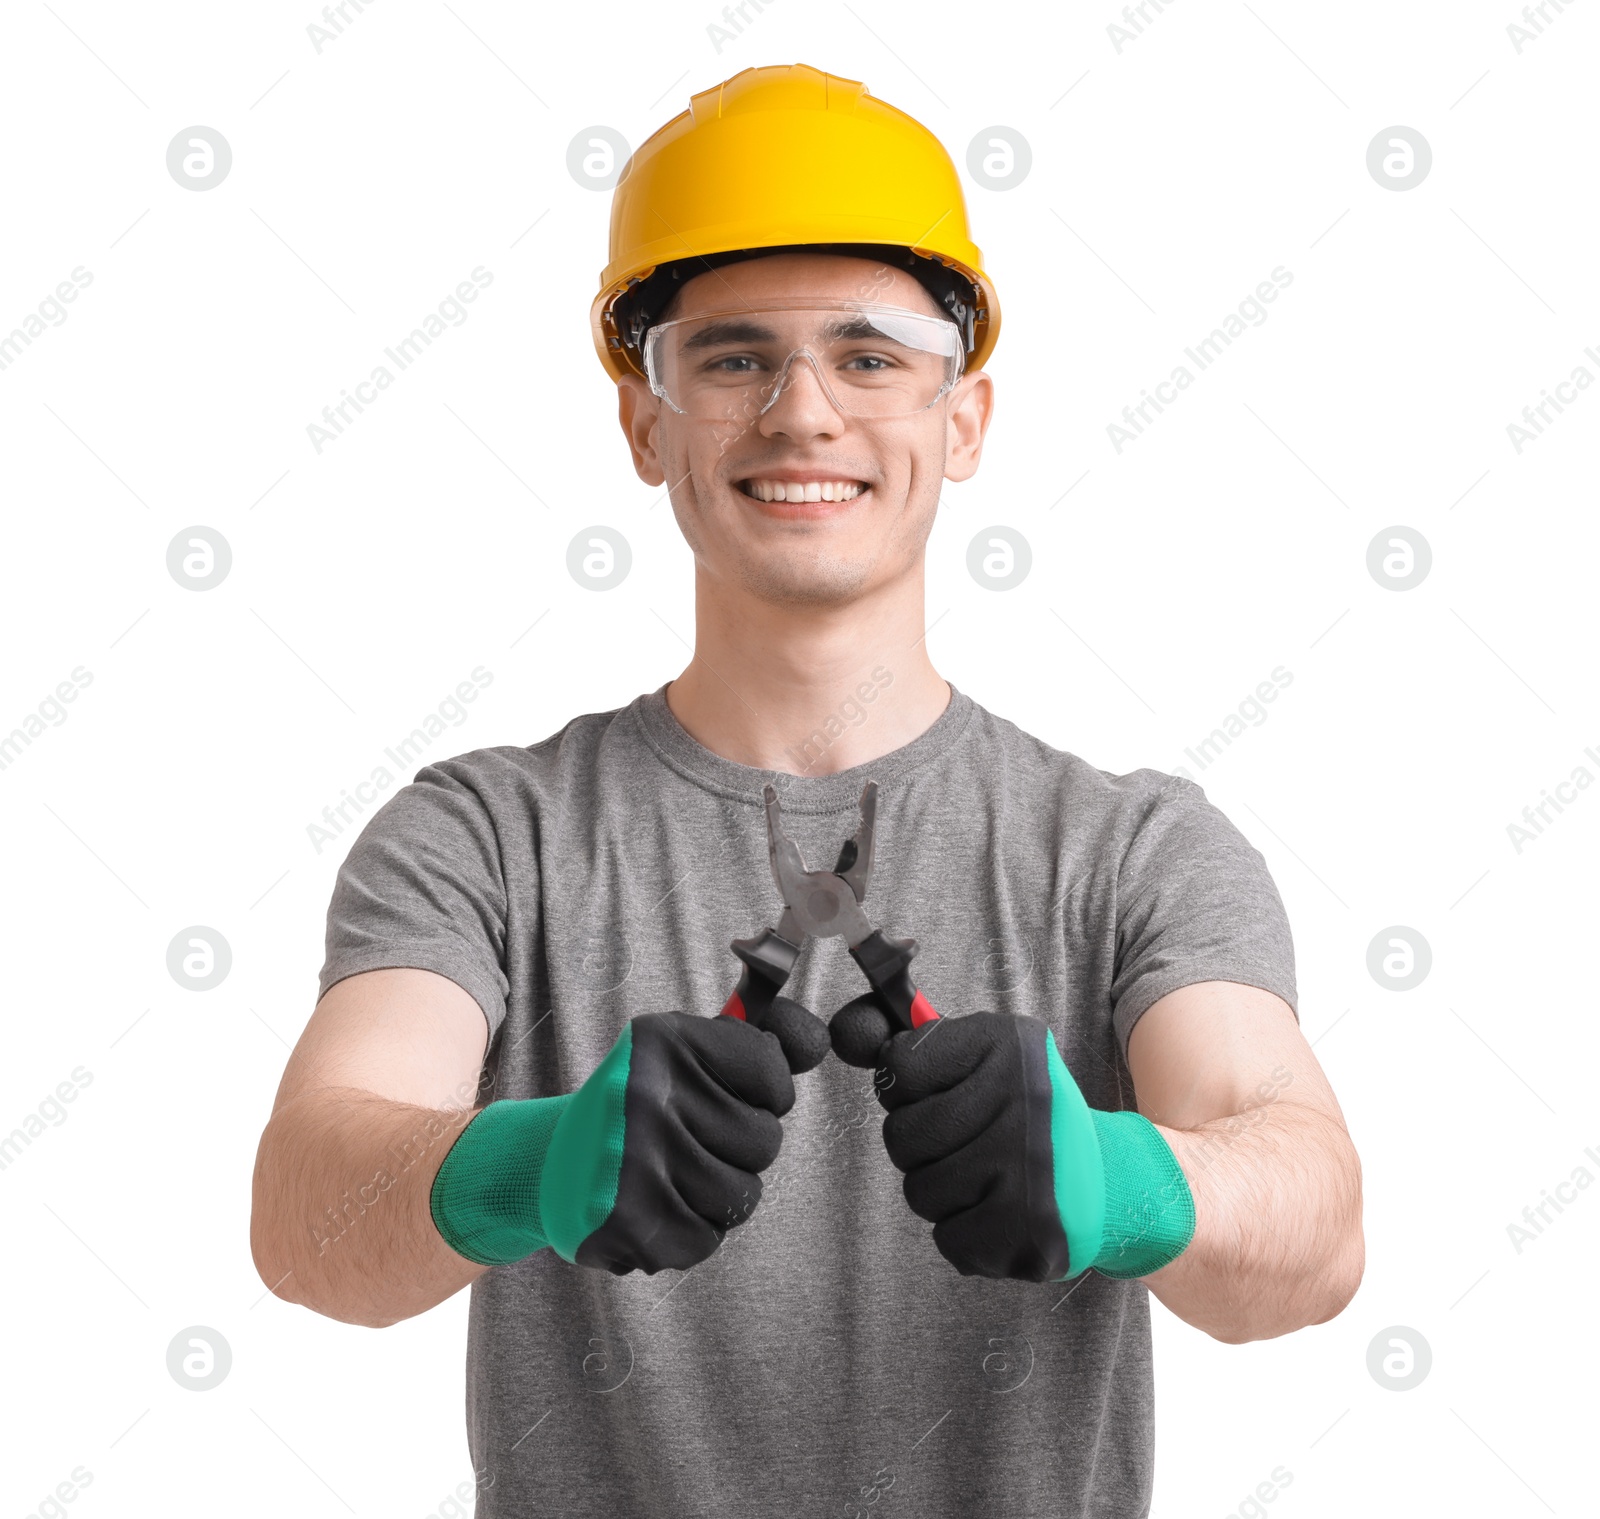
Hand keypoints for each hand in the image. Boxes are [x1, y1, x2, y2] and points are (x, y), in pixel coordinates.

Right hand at [432, 995, 826, 1273]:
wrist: (548, 1161)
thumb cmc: (639, 1105)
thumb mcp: (685, 1054)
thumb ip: (755, 1047)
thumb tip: (816, 1038)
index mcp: (665, 1042)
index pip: (772, 1074)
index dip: (766, 1094)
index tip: (734, 1096)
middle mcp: (646, 1094)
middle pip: (763, 1141)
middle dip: (742, 1148)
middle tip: (697, 1141)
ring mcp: (633, 1160)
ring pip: (741, 1194)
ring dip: (720, 1193)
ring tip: (678, 1175)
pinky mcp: (623, 1220)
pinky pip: (705, 1239)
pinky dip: (692, 1230)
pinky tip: (659, 1205)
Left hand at [830, 995, 1194, 1281]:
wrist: (1114, 1180)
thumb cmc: (1027, 1115)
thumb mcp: (984, 1057)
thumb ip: (913, 1046)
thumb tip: (847, 1033)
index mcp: (1007, 1042)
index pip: (899, 1067)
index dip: (908, 1090)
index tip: (939, 1095)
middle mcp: (1023, 1097)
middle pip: (900, 1136)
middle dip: (922, 1148)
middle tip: (967, 1144)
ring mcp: (1029, 1165)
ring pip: (919, 1192)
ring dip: (944, 1193)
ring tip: (989, 1180)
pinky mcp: (1031, 1229)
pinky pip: (948, 1239)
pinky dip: (967, 1234)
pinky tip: (1001, 1213)